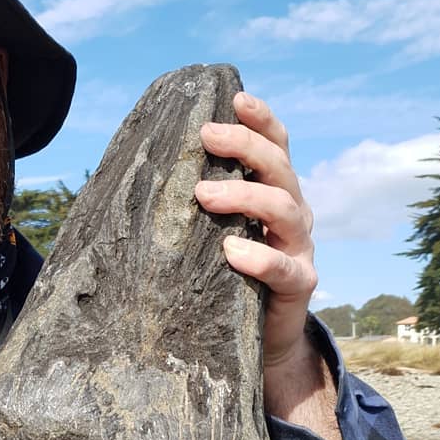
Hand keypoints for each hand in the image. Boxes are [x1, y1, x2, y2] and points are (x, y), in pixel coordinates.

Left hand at [194, 91, 315, 372]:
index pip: (275, 146)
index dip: (260, 120)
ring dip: (244, 196)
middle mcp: (292, 214)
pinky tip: (232, 252)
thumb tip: (140, 173)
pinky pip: (285, 268)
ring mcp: (299, 249)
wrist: (260, 341)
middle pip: (279, 168)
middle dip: (245, 146)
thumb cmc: (225, 279)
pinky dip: (260, 257)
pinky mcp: (300, 286)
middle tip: (206, 137)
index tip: (234, 98)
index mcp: (272, 194)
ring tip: (204, 194)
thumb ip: (196, 205)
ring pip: (285, 209)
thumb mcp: (210, 236)